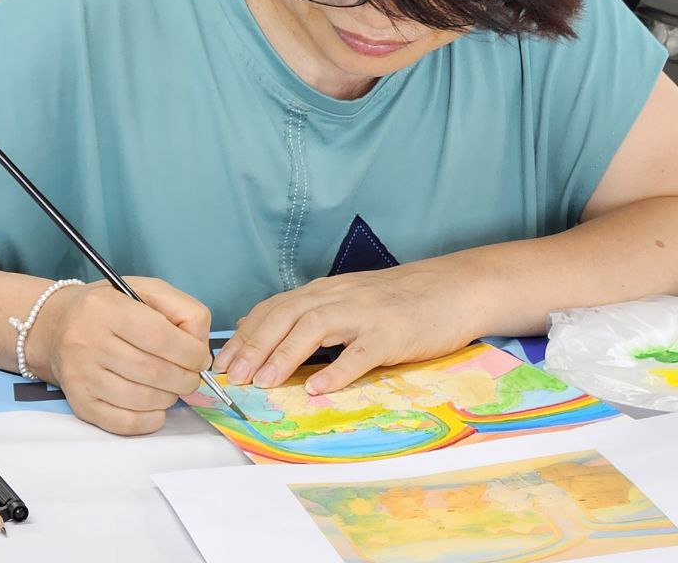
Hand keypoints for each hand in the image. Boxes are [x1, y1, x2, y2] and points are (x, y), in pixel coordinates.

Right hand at [26, 277, 211, 435]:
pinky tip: (156, 407)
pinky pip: (121, 422)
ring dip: (169, 398)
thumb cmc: (112, 306)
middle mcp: (87, 341)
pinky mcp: (78, 402)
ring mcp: (80, 375)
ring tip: (172, 387)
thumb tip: (201, 351)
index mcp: (106, 307)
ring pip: (140, 399)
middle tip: (191, 377)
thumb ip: (183, 311)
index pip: (159, 337)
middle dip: (184, 379)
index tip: (200, 359)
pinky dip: (149, 420)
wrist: (57, 325)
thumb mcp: (147, 290)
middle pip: (151, 371)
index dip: (190, 353)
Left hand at [213, 261, 486, 395]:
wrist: (455, 288)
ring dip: (283, 356)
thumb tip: (264, 333)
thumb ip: (312, 314)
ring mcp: (366, 313)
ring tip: (263, 383)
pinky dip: (337, 370)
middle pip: (285, 316)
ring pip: (314, 328)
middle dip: (253, 347)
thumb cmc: (402, 301)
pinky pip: (360, 352)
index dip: (244, 335)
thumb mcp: (350, 300)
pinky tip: (318, 389)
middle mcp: (340, 296)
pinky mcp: (392, 334)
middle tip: (231, 378)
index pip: (273, 308)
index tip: (222, 363)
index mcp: (326, 291)